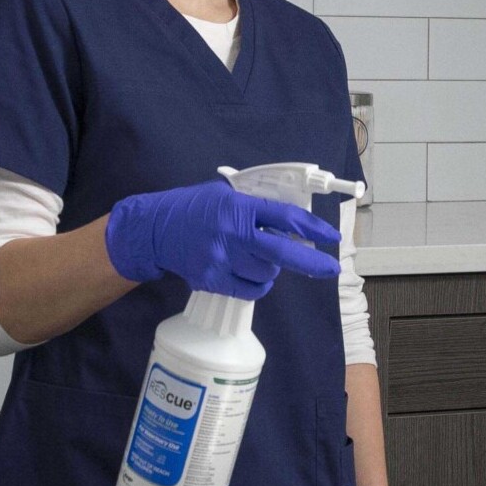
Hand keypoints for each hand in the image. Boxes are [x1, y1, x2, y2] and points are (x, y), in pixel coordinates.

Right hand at [105, 179, 340, 299]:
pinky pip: (250, 290)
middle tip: (331, 268)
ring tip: (258, 257)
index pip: (284, 217)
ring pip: (267, 274)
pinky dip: (258, 284)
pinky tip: (250, 273)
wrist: (154, 229)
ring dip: (272, 269)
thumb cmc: (194, 208)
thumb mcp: (225, 195)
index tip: (330, 237)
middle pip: (282, 253)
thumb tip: (291, 225)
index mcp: (238, 207)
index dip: (312, 228)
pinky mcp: (211, 280)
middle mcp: (232, 233)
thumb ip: (255, 207)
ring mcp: (221, 259)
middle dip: (312, 262)